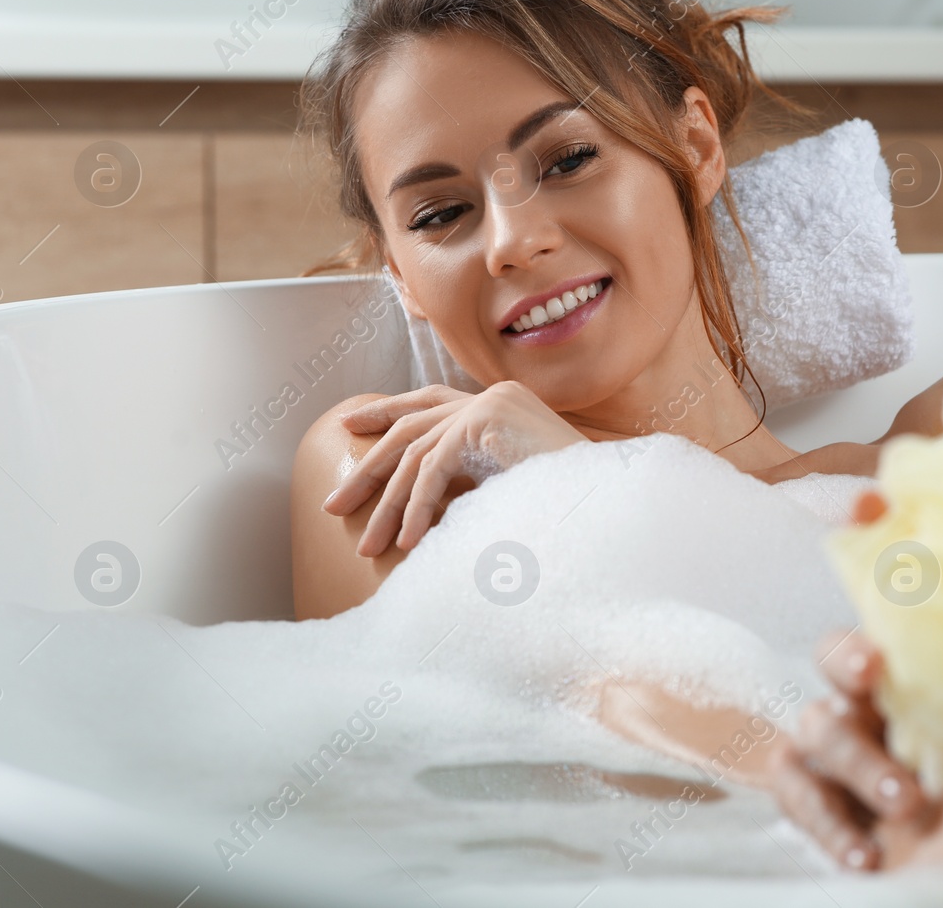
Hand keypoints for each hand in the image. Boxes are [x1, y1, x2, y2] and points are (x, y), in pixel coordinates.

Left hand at [319, 381, 586, 556]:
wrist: (609, 500)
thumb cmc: (565, 501)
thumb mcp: (508, 482)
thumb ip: (472, 476)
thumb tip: (421, 504)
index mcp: (496, 403)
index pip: (429, 402)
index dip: (386, 412)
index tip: (350, 426)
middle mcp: (490, 396)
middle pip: (410, 426)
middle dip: (369, 467)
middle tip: (333, 503)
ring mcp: (489, 404)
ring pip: (416, 453)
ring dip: (388, 505)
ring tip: (369, 546)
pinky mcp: (486, 422)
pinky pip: (434, 467)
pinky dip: (416, 507)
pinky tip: (407, 542)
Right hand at [769, 491, 930, 870]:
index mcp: (902, 648)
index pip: (877, 585)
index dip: (867, 546)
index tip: (873, 537)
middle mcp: (856, 688)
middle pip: (833, 660)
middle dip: (849, 661)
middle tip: (875, 675)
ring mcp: (828, 740)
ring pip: (816, 734)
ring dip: (858, 763)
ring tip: (907, 801)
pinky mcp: (813, 793)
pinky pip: (806, 801)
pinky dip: (831, 829)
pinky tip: (867, 857)